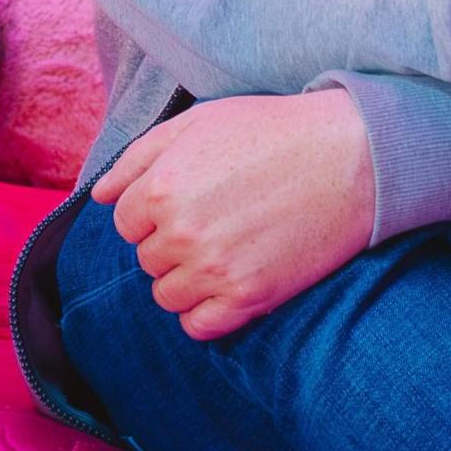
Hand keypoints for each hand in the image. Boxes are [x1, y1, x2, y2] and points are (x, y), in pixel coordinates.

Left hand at [88, 89, 374, 341]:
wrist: (352, 157)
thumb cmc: (272, 131)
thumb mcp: (195, 124)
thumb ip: (136, 158)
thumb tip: (99, 197)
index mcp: (161, 188)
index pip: (125, 223)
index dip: (154, 212)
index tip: (191, 200)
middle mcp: (181, 233)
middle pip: (146, 259)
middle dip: (170, 243)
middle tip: (215, 220)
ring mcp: (215, 269)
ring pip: (166, 295)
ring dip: (186, 279)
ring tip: (224, 250)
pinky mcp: (250, 297)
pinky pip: (199, 326)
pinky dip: (205, 312)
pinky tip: (228, 284)